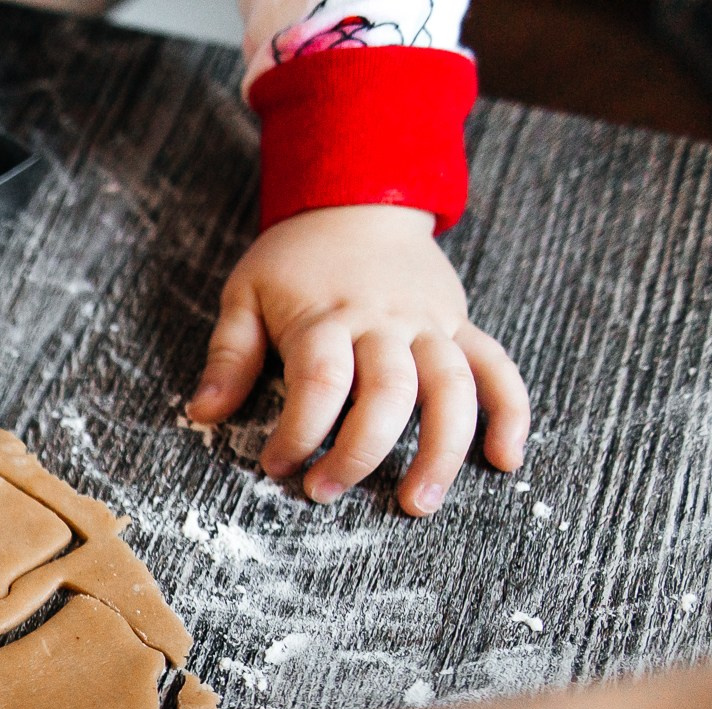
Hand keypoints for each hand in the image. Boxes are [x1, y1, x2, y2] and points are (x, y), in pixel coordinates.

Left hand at [187, 205, 530, 516]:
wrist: (363, 200)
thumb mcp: (245, 294)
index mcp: (327, 315)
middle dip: (360, 452)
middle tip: (326, 493)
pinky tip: (505, 460)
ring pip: (452, 388)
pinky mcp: (460, 326)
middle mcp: (386, 321)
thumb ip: (229, 354)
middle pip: (389, 392)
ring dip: (442, 450)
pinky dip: (509, 413)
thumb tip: (202, 413)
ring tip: (419, 504)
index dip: (298, 432)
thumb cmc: (295, 259)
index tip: (275, 466)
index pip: (320, 382)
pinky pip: (497, 367)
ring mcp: (430, 324)